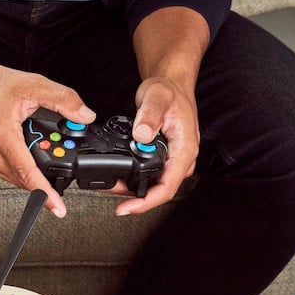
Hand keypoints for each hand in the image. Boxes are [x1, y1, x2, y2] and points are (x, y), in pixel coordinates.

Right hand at [0, 53, 94, 217]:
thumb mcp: (34, 85)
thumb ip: (63, 99)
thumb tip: (85, 116)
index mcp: (2, 134)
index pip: (27, 171)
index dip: (45, 192)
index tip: (58, 208)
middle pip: (26, 179)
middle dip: (48, 177)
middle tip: (62, 162)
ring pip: (19, 180)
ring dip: (36, 174)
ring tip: (45, 153)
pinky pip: (12, 176)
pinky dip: (26, 171)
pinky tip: (31, 157)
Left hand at [109, 76, 199, 215]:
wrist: (172, 86)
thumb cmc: (169, 91)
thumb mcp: (158, 97)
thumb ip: (150, 115)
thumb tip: (142, 135)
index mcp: (185, 149)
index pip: (168, 186)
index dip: (146, 202)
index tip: (127, 208)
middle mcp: (182, 159)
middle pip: (160, 191)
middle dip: (135, 199)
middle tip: (110, 196)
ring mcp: (173, 161)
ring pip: (154, 186)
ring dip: (132, 191)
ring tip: (109, 185)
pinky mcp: (165, 159)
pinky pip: (150, 176)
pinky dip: (133, 180)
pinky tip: (118, 177)